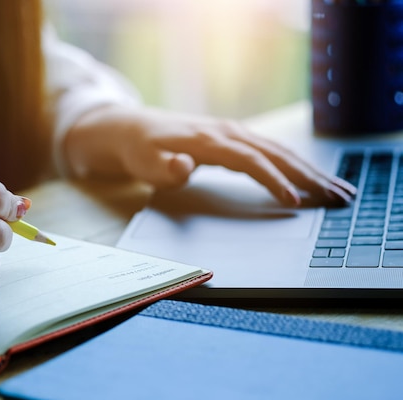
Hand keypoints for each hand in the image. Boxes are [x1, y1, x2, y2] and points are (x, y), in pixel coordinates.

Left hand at [65, 106, 355, 206]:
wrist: (129, 129)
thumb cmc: (138, 150)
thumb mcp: (144, 163)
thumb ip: (165, 168)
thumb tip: (185, 166)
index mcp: (209, 141)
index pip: (251, 161)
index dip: (274, 180)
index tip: (295, 201)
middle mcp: (226, 132)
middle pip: (275, 153)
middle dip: (308, 175)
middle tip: (338, 196)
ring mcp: (231, 132)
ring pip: (278, 149)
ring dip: (308, 168)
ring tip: (335, 188)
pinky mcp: (231, 137)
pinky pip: (269, 149)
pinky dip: (293, 162)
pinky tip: (306, 174)